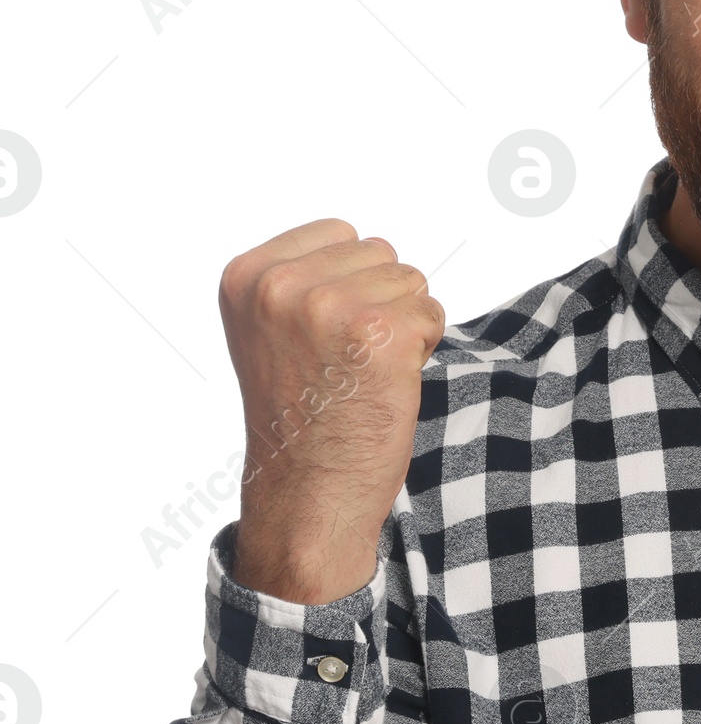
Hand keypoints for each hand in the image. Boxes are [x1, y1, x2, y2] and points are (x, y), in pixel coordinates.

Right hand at [219, 219, 445, 603]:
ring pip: (410, 281)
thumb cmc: (300, 415)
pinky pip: (431, 313)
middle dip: (379, 302)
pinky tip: (387, 383)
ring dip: (403, 325)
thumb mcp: (270, 330)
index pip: (339, 233)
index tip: (323, 337)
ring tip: (364, 372)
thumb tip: (365, 243)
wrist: (307, 490)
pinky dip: (422, 348)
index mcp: (247, 276)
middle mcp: (281, 286)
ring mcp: (330, 307)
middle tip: (347, 361)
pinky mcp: (381, 334)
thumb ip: (303, 278)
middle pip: (380, 252)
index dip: (349, 282)